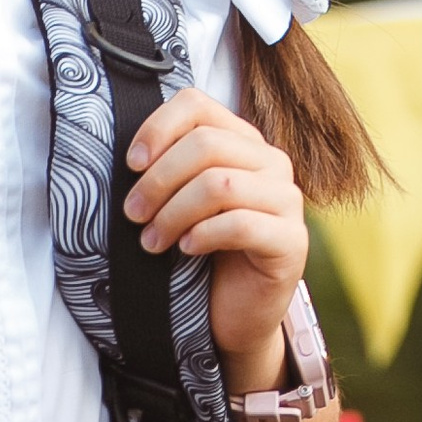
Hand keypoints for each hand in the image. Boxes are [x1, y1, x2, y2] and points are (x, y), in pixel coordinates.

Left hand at [123, 86, 308, 386]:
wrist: (234, 316)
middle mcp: (271, 163)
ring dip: (174, 213)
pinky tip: (186, 250)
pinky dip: (204, 235)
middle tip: (133, 214)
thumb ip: (170, 168)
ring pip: (220, 184)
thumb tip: (131, 155)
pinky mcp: (291, 241)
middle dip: (159, 180)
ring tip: (151, 241)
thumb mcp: (181, 203)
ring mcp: (287, 201)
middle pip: (206, 145)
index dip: (158, 128)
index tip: (131, 164)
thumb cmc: (202, 256)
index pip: (198, 105)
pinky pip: (241, 224)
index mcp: (243, 143)